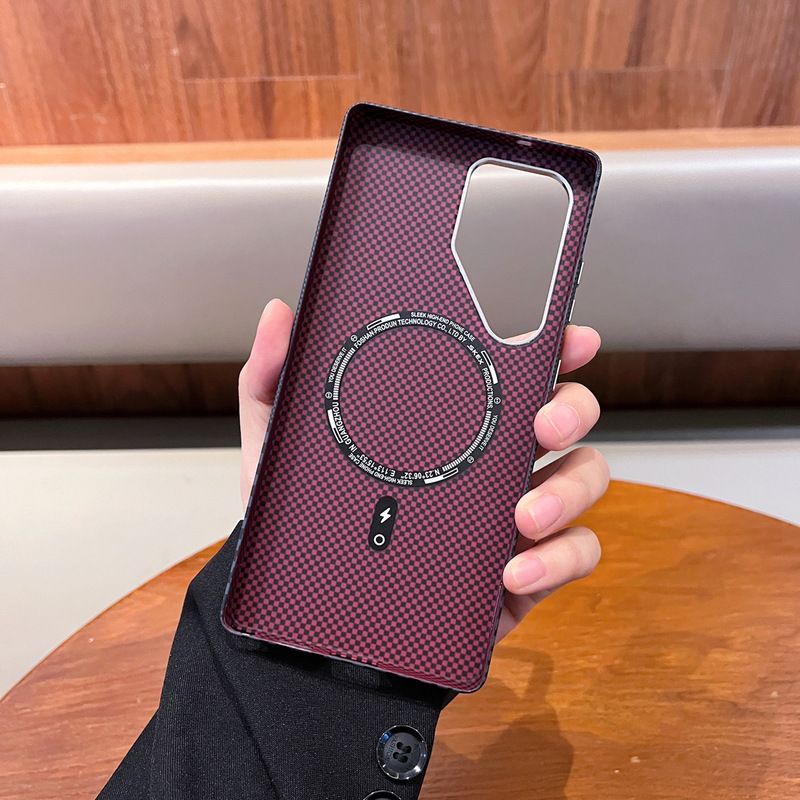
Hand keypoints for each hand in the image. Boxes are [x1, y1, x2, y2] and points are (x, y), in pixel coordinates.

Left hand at [239, 299, 607, 642]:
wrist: (316, 618)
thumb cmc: (311, 527)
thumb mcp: (281, 451)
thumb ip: (274, 381)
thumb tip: (278, 315)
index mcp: (453, 423)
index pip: (513, 371)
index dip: (553, 347)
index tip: (568, 336)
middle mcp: (493, 462)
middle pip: (566, 416)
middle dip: (572, 408)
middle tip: (542, 423)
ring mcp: (514, 516)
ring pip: (583, 479)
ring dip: (568, 489)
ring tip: (523, 513)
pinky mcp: (524, 572)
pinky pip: (573, 555)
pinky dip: (557, 559)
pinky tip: (512, 569)